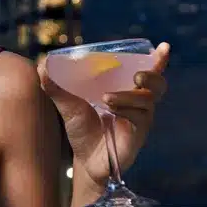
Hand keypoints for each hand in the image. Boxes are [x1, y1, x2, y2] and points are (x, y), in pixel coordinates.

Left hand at [37, 43, 170, 189]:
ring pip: (148, 99)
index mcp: (126, 90)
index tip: (164, 47)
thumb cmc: (82, 129)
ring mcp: (141, 118)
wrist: (85, 159)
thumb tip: (42, 64)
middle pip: (157, 83)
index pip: (148, 71)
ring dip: (129, 95)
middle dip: (151, 73)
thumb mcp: (67, 105)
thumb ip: (55, 86)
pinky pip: (141, 117)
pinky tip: (111, 111)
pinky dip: (127, 110)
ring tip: (107, 98)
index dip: (158, 60)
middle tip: (136, 75)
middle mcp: (138, 102)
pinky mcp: (139, 133)